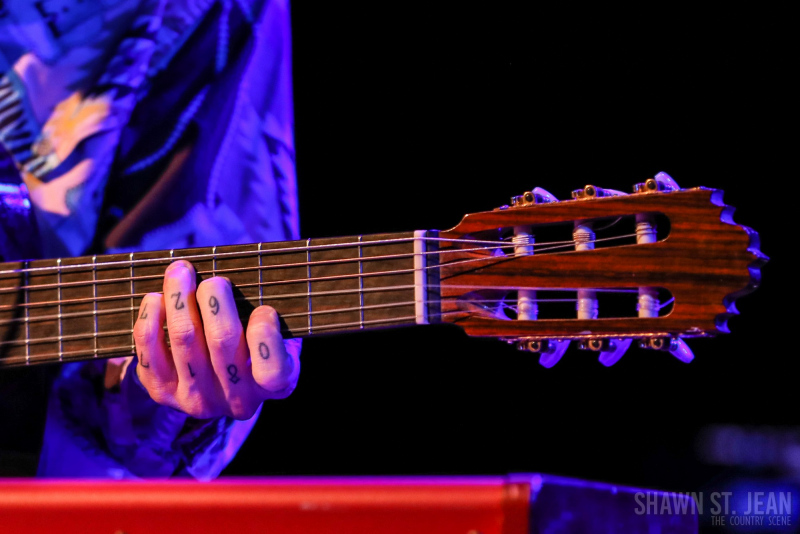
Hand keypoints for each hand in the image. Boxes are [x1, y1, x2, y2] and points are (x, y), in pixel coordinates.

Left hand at [133, 260, 300, 419]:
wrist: (223, 385)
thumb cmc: (259, 344)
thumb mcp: (282, 336)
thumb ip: (275, 317)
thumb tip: (251, 281)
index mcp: (277, 385)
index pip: (271, 370)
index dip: (265, 336)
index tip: (264, 309)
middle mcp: (237, 400)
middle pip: (222, 341)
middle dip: (215, 301)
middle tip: (214, 280)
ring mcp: (198, 400)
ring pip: (185, 339)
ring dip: (180, 298)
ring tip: (180, 272)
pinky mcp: (164, 393)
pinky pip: (150, 351)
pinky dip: (151, 320)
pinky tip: (156, 299)